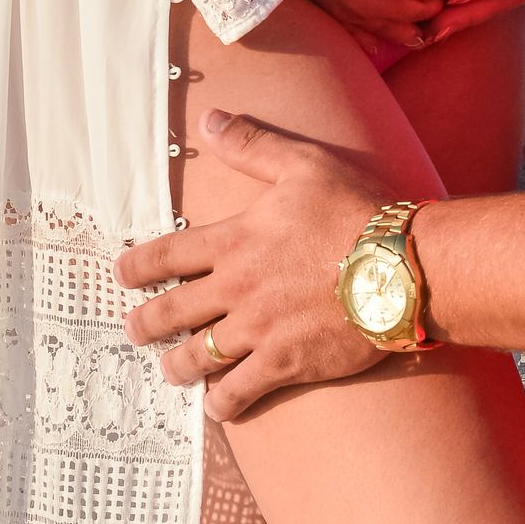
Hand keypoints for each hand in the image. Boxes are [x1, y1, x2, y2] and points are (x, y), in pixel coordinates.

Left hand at [116, 109, 396, 417]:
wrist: (403, 267)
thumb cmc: (356, 212)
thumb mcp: (304, 165)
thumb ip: (252, 145)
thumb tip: (210, 119)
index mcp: (235, 241)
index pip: (166, 254)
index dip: (136, 266)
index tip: (121, 275)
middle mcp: (237, 289)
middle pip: (170, 313)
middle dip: (144, 324)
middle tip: (133, 329)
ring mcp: (259, 330)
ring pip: (196, 358)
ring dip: (176, 366)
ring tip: (170, 369)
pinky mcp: (286, 363)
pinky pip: (239, 392)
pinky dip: (223, 402)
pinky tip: (218, 404)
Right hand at [298, 0, 453, 47]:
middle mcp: (392, 1)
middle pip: (425, 12)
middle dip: (432, 1)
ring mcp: (365, 12)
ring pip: (400, 33)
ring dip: (412, 27)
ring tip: (418, 27)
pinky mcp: (341, 15)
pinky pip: (364, 38)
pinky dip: (376, 40)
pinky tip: (380, 42)